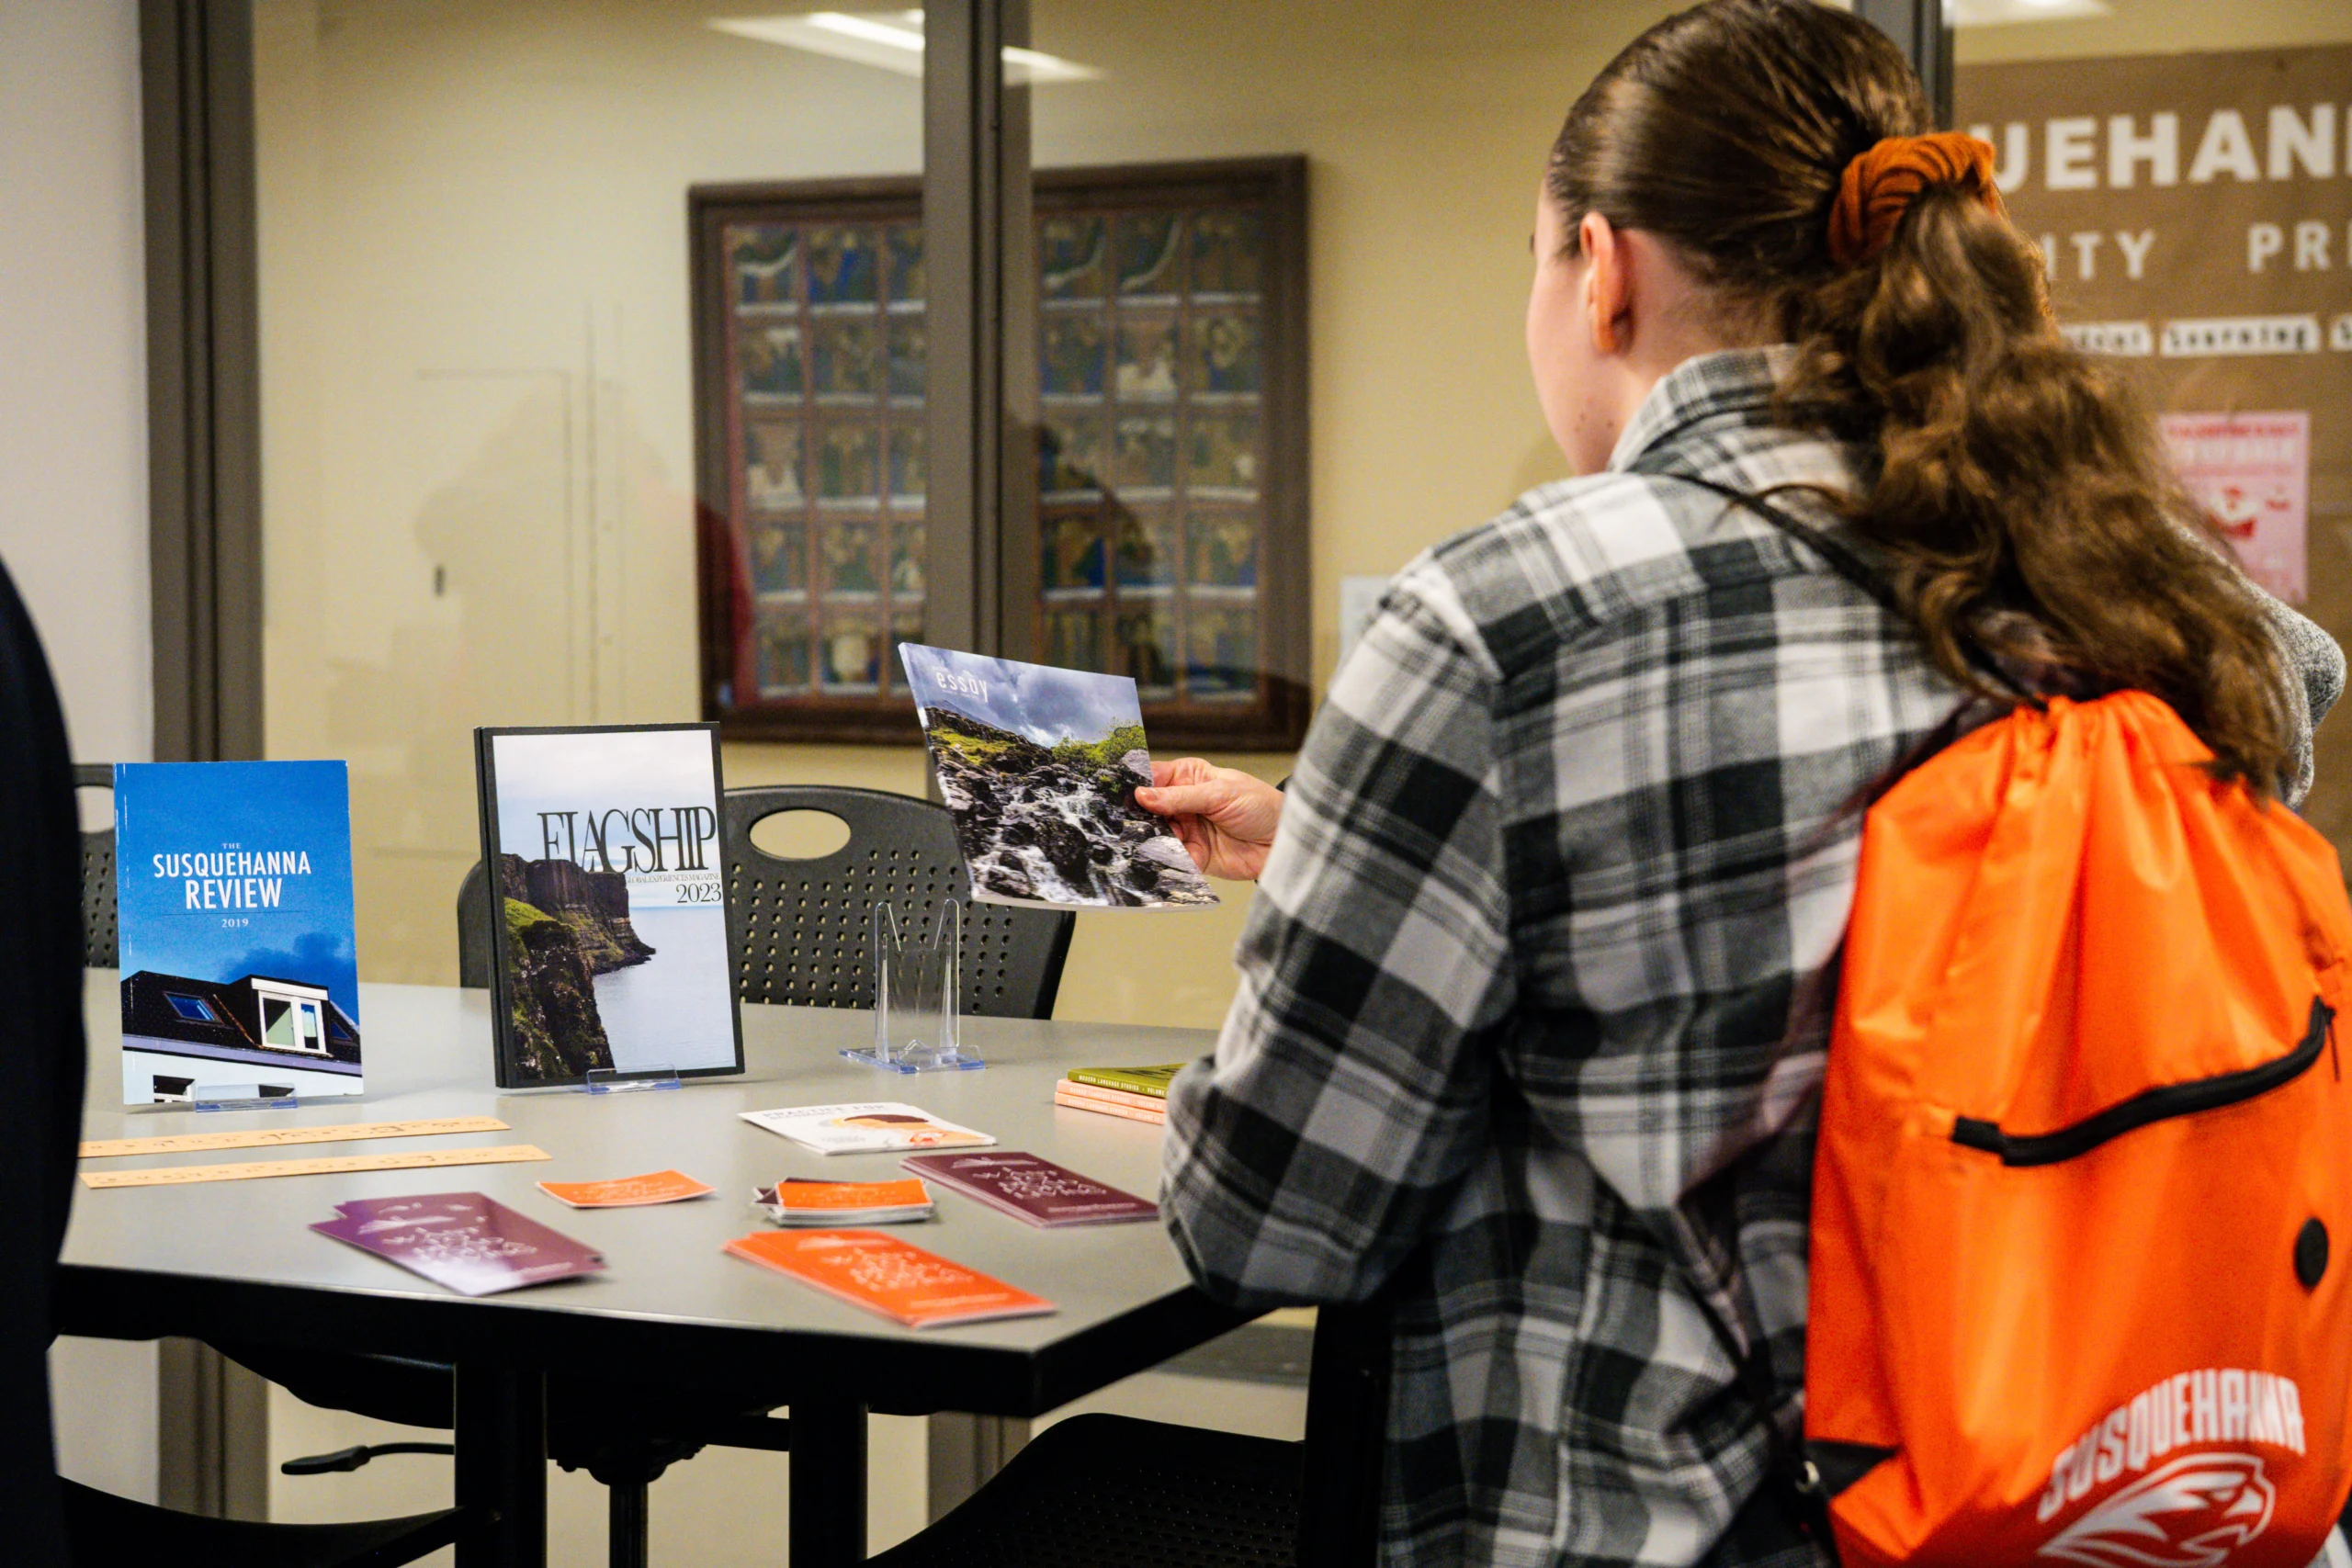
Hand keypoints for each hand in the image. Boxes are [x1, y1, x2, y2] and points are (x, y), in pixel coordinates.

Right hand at [1134, 759, 1283, 881]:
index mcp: (1189, 777)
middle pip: (1148, 808)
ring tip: (1141, 839)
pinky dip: (1162, 858)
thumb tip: (1142, 795)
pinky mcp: (1192, 855)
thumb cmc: (1262, 807)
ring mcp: (1186, 830)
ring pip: (1154, 833)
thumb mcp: (1220, 794)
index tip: (1119, 792)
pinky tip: (1156, 856)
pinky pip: (1169, 857)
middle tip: (1124, 821)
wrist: (1284, 843)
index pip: (1153, 777)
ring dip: (1147, 838)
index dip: (1136, 784)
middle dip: (1137, 815)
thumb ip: (1180, 797)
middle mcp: (1183, 803)